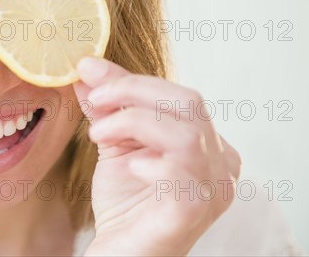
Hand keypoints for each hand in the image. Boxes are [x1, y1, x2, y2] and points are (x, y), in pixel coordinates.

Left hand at [73, 57, 240, 255]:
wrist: (120, 253)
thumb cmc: (125, 203)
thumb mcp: (115, 143)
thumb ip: (108, 108)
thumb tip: (87, 69)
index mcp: (207, 143)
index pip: (179, 96)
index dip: (134, 81)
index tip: (89, 71)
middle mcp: (221, 163)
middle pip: (189, 103)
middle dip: (134, 91)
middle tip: (94, 96)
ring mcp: (214, 189)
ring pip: (186, 133)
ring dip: (133, 122)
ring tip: (98, 134)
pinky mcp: (194, 212)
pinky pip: (182, 173)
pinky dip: (151, 161)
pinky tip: (131, 166)